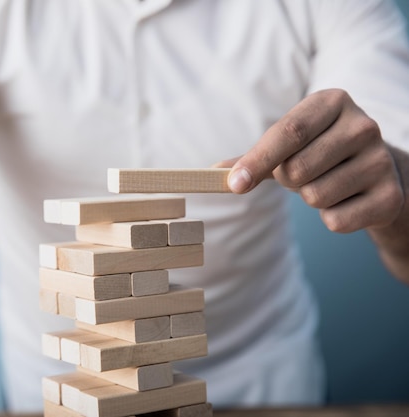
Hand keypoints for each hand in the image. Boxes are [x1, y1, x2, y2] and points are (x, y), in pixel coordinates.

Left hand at [218, 89, 404, 232]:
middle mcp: (363, 125)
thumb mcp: (288, 145)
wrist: (378, 171)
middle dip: (289, 180)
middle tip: (305, 172)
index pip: (288, 132)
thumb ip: (251, 157)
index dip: (257, 161)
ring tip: (330, 183)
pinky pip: (336, 221)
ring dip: (311, 198)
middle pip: (296, 170)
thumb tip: (213, 175)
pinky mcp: (391, 197)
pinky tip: (348, 200)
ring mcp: (381, 161)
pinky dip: (332, 218)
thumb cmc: (320, 152)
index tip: (234, 185)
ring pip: (314, 197)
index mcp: (332, 102)